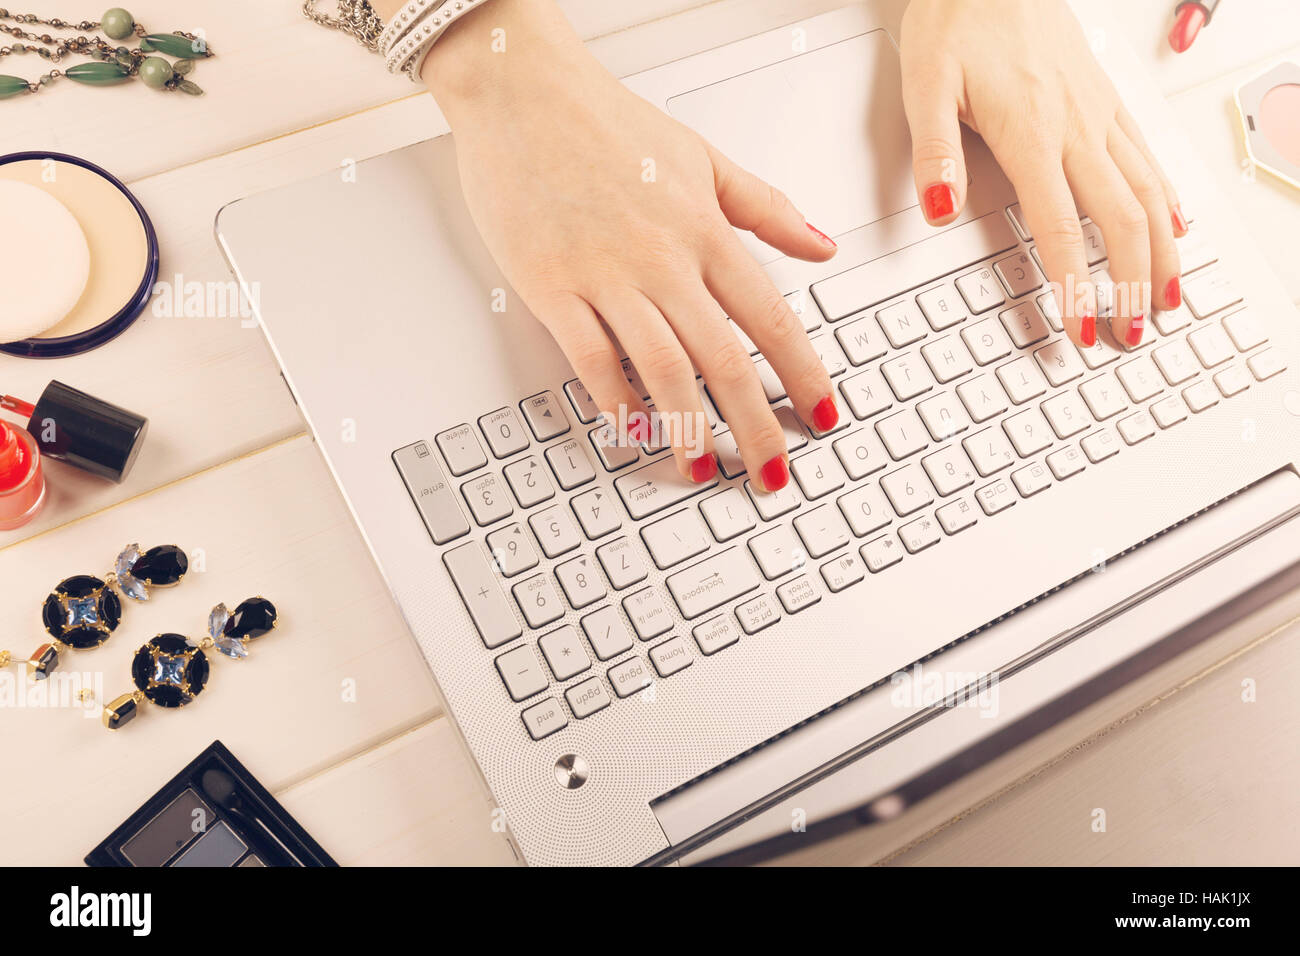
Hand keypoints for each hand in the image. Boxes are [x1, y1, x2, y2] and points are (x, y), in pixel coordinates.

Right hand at [414, 0, 839, 487]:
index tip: (822, 414)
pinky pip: (590, 358)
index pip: (772, 318)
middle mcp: (662, 258)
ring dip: (688, 428)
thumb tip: (822, 246)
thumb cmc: (607, 121)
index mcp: (704, 230)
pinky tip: (631, 429)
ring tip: (702, 467)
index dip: (803, 374)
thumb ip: (767, 208)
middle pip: (723, 359)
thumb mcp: (705, 156)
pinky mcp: (552, 285)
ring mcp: (605, 275)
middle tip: (770, 472)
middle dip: (756, 425)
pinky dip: (614, 400)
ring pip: (661, 368)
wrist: (523, 89)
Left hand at [899, 0, 1185, 347]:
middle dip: (1131, 284)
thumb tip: (939, 209)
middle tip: (1131, 333)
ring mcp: (1098, 112)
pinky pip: (1147, 156)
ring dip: (1162, 252)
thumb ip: (935, 152)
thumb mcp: (926, 84)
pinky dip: (1166, 198)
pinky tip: (1174, 225)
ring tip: (1168, 298)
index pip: (1062, 227)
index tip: (1082, 328)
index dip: (1076, 285)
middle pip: (1121, 219)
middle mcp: (1076, 125)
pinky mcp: (1106, 98)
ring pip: (1147, 191)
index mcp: (1031, 132)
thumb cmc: (958, 19)